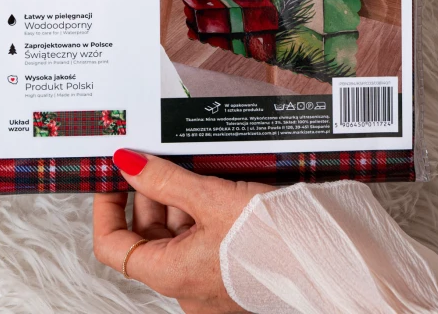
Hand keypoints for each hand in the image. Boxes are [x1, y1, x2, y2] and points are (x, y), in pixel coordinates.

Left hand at [93, 149, 272, 312]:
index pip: (114, 245)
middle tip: (159, 154)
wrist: (330, 258)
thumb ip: (164, 179)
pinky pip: (204, 233)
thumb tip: (127, 163)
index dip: (107, 207)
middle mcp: (186, 283)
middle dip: (152, 191)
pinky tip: (216, 179)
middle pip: (148, 233)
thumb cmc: (275, 240)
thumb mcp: (211, 197)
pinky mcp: (231, 266)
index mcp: (171, 274)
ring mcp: (210, 276)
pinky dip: (203, 205)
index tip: (113, 175)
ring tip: (196, 162)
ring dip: (180, 194)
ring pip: (178, 230)